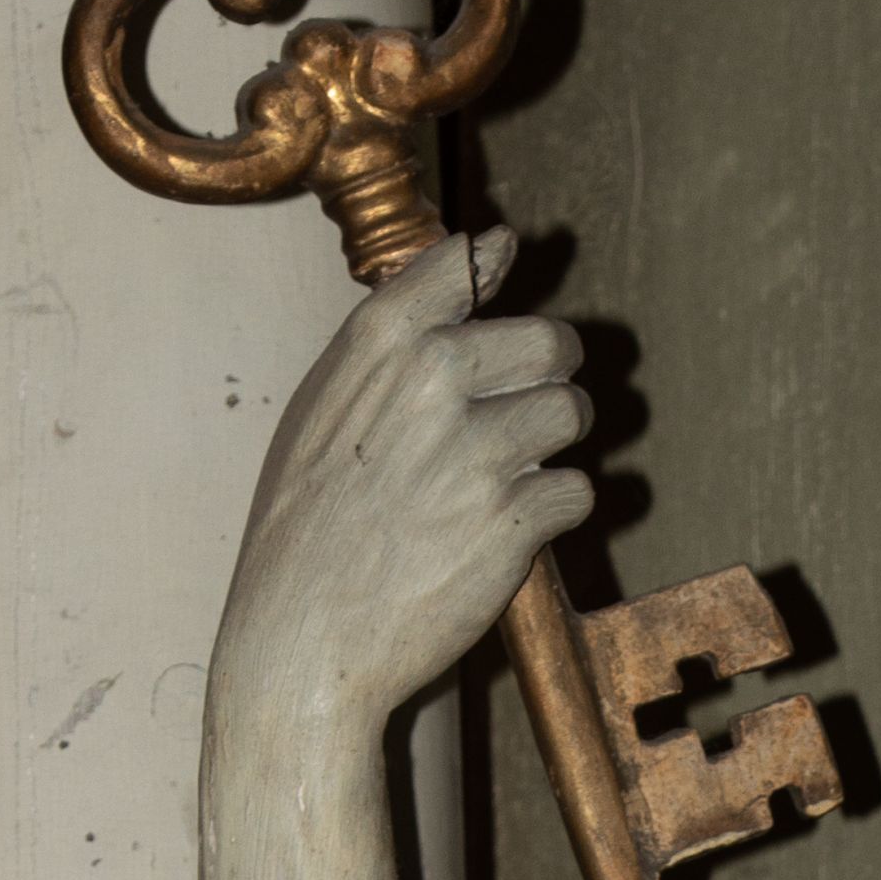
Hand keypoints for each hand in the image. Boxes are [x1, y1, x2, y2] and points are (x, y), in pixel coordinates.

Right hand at [208, 227, 591, 738]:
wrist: (303, 634)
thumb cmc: (308, 524)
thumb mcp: (323, 409)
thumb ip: (400, 329)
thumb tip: (485, 245)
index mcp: (379, 342)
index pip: (462, 264)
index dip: (494, 270)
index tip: (506, 272)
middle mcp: (432, 380)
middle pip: (551, 343)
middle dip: (552, 376)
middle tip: (527, 411)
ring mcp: (475, 450)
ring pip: (572, 414)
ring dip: (558, 445)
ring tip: (515, 475)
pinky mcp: (513, 520)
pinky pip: (577, 490)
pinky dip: (556, 510)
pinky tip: (513, 528)